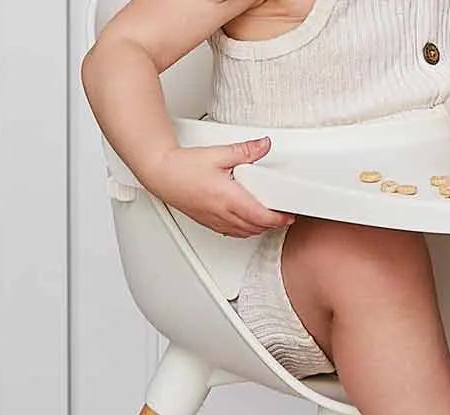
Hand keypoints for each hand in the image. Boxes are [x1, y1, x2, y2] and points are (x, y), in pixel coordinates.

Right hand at [151, 138, 294, 237]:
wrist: (161, 174)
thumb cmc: (183, 167)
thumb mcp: (218, 154)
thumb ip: (244, 150)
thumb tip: (263, 145)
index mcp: (229, 199)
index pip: (262, 216)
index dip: (279, 219)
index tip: (289, 215)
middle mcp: (224, 214)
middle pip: (257, 227)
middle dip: (273, 224)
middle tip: (283, 215)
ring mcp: (216, 221)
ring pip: (246, 233)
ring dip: (259, 228)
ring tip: (268, 218)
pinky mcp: (209, 222)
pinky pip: (233, 233)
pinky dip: (245, 230)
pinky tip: (247, 223)